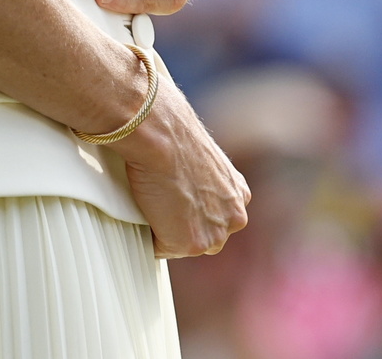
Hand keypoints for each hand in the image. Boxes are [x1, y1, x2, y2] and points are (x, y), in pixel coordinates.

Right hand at [119, 73, 248, 257]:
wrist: (163, 133)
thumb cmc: (172, 133)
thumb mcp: (199, 157)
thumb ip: (200, 178)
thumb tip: (179, 177)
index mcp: (238, 194)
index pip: (213, 217)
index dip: (189, 210)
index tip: (174, 200)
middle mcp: (234, 217)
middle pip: (202, 237)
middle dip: (181, 226)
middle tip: (159, 202)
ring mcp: (214, 234)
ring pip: (183, 245)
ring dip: (165, 231)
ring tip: (151, 201)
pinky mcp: (190, 243)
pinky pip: (160, 249)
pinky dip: (148, 234)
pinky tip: (143, 208)